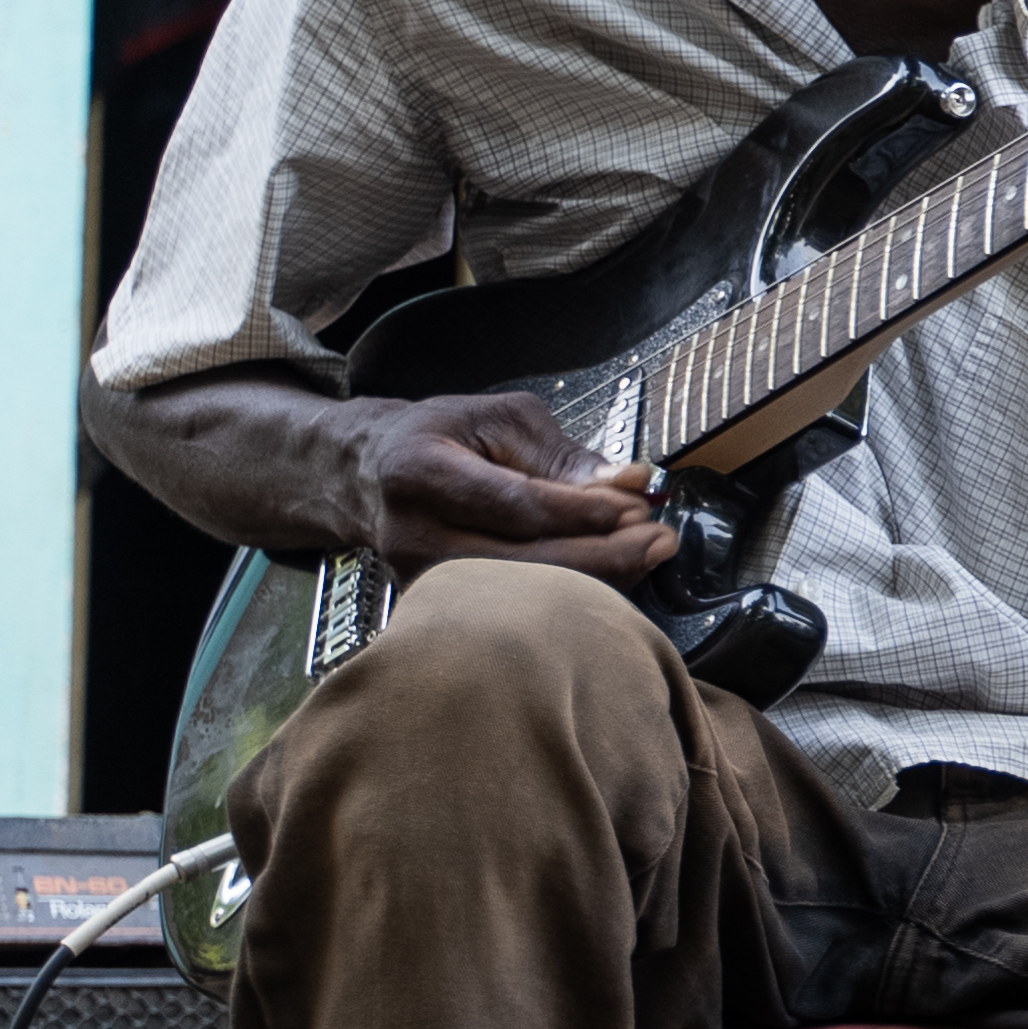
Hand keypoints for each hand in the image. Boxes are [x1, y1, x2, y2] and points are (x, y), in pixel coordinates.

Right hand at [344, 388, 679, 576]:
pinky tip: (609, 572)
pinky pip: (518, 608)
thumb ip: (563, 455)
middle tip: (660, 539)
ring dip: (598, 578)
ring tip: (647, 552)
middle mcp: (414, 535)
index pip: (517, 506)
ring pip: (526, 596)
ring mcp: (422, 580)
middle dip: (607, 555)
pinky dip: (571, 592)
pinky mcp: (439, 607)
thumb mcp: (499, 420)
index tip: (639, 507)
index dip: (585, 512)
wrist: (368, 474)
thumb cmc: (438, 438)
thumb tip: (629, 483)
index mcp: (420, 474)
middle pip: (526, 564)